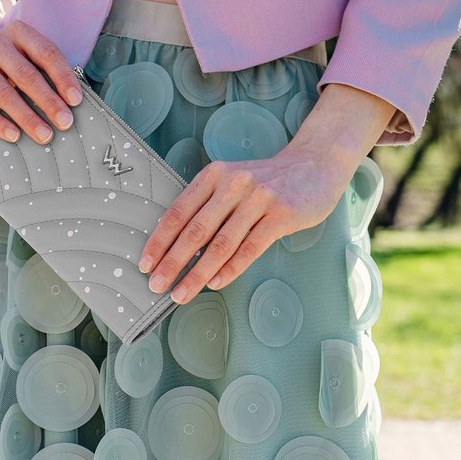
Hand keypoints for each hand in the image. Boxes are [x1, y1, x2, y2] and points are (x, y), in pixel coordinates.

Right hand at [0, 20, 82, 143]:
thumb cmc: (15, 66)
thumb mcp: (33, 61)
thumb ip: (50, 75)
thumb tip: (74, 103)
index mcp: (17, 31)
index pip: (45, 53)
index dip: (63, 77)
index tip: (76, 101)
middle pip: (24, 74)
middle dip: (48, 101)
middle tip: (65, 123)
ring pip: (2, 92)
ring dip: (26, 117)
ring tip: (45, 136)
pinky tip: (14, 136)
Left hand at [137, 145, 351, 303]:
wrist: (315, 166)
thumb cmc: (267, 182)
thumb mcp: (232, 181)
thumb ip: (208, 206)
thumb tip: (176, 248)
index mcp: (215, 174)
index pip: (179, 211)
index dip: (159, 240)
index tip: (145, 264)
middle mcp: (234, 183)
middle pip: (195, 230)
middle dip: (172, 262)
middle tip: (157, 285)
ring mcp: (259, 198)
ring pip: (221, 244)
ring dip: (198, 274)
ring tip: (182, 293)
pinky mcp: (281, 215)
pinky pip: (250, 248)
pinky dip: (230, 269)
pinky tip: (215, 284)